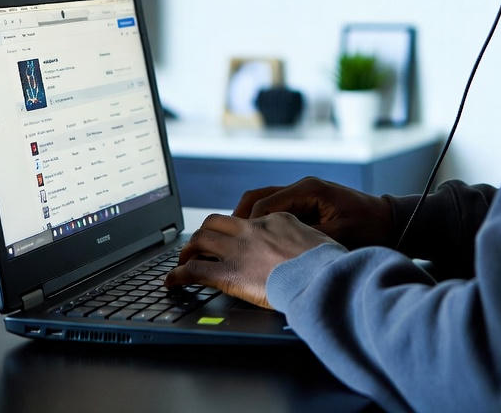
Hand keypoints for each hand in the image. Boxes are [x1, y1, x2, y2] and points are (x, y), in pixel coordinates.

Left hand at [164, 211, 335, 307]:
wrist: (321, 277)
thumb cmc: (328, 264)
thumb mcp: (321, 241)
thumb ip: (305, 242)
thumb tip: (309, 252)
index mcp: (276, 219)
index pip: (248, 220)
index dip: (236, 231)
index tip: (232, 241)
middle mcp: (253, 229)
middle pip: (217, 222)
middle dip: (203, 233)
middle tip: (196, 246)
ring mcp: (239, 249)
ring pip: (201, 240)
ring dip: (187, 250)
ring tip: (181, 261)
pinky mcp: (229, 273)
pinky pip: (195, 270)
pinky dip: (178, 275)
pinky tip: (171, 282)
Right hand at [232, 176, 393, 248]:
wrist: (391, 222)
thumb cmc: (369, 229)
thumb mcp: (338, 238)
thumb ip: (307, 242)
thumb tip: (279, 254)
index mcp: (308, 190)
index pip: (266, 205)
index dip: (249, 227)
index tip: (237, 247)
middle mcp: (302, 188)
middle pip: (257, 198)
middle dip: (239, 219)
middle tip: (224, 242)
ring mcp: (303, 194)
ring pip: (263, 202)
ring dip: (248, 221)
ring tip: (235, 244)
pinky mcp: (306, 204)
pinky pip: (275, 209)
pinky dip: (262, 223)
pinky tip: (257, 243)